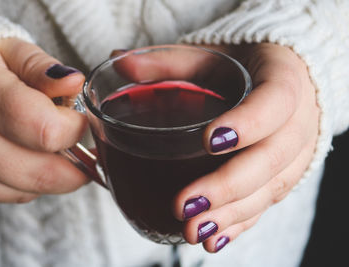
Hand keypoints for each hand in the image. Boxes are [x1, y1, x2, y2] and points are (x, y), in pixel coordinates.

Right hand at [0, 38, 88, 201]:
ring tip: (57, 147)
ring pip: (31, 190)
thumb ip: (42, 67)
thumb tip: (74, 83)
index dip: (75, 128)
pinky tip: (31, 157)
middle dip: (78, 163)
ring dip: (57, 175)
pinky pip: (12, 195)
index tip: (78, 118)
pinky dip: (33, 182)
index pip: (48, 130)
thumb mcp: (8, 50)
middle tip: (82, 144)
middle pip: (44, 172)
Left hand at [173, 43, 319, 251]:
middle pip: (270, 159)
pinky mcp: (286, 176)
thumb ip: (167, 62)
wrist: (287, 82)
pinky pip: (268, 204)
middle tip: (184, 205)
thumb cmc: (245, 67)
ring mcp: (296, 154)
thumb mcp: (210, 57)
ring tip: (192, 231)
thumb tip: (117, 60)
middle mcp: (298, 121)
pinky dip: (240, 223)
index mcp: (284, 80)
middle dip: (227, 186)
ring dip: (230, 214)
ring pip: (270, 190)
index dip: (247, 124)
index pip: (274, 103)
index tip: (208, 141)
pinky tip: (213, 239)